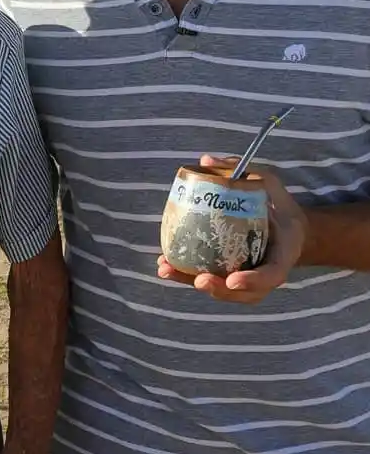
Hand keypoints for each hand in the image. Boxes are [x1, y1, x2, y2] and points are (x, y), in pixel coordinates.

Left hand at [157, 153, 307, 303]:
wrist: (288, 228)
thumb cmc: (278, 205)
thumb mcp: (269, 184)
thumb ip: (245, 172)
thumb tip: (206, 160)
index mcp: (283, 253)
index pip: (272, 274)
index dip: (253, 280)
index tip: (232, 279)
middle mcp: (266, 272)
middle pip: (245, 293)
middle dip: (219, 289)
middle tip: (199, 279)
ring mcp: (248, 278)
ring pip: (223, 291)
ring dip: (193, 283)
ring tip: (168, 271)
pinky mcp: (230, 274)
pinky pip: (210, 280)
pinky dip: (187, 276)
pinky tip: (165, 266)